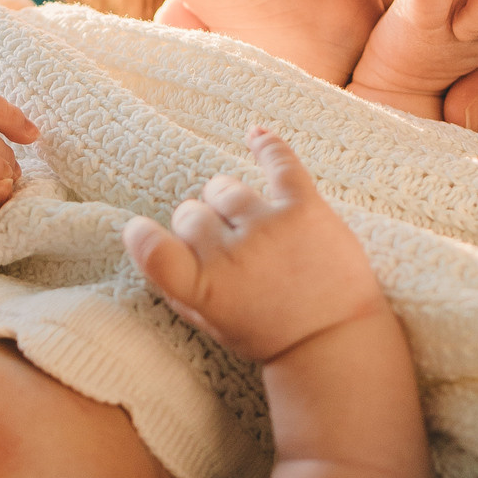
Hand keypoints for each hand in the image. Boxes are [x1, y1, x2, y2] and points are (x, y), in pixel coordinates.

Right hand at [122, 128, 384, 363]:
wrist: (336, 341)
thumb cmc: (270, 335)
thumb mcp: (213, 324)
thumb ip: (179, 286)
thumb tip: (148, 243)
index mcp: (203, 291)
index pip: (153, 250)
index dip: (142, 237)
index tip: (141, 232)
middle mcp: (231, 256)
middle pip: (189, 214)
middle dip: (199, 226)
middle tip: (225, 247)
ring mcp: (267, 228)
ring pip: (224, 189)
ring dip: (229, 202)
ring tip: (250, 225)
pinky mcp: (303, 209)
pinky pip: (279, 162)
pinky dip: (266, 147)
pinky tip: (255, 136)